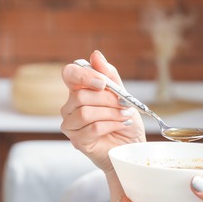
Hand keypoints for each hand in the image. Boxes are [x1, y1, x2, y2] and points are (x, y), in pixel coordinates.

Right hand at [60, 50, 145, 173]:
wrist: (133, 146)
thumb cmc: (126, 121)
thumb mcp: (123, 95)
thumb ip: (110, 76)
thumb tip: (95, 54)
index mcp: (79, 90)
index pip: (69, 74)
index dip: (83, 75)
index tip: (103, 83)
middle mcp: (70, 106)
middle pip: (80, 96)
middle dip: (108, 100)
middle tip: (124, 105)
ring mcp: (71, 125)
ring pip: (85, 113)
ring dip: (111, 113)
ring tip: (125, 116)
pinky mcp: (77, 141)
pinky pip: (92, 128)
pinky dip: (111, 125)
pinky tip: (121, 125)